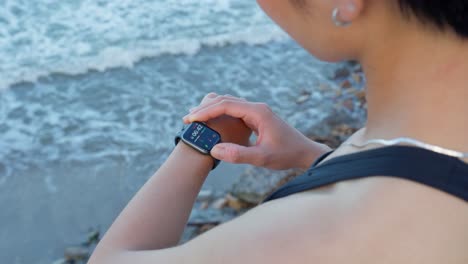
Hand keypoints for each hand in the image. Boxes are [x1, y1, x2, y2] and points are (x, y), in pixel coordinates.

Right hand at [184, 94, 330, 169]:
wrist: (304, 152)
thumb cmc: (286, 154)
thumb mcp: (262, 158)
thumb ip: (238, 154)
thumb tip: (214, 149)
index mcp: (258, 112)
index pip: (226, 105)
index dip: (206, 112)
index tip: (191, 120)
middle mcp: (256, 107)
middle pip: (225, 101)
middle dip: (205, 109)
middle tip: (187, 119)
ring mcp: (257, 111)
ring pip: (229, 104)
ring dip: (211, 109)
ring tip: (194, 118)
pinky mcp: (257, 117)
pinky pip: (234, 110)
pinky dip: (220, 113)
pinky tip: (211, 121)